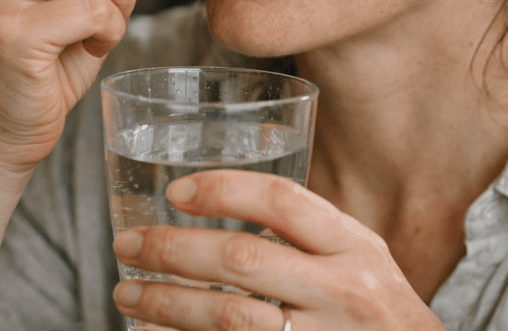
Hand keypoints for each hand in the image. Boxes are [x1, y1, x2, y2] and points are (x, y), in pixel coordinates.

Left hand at [111, 170, 444, 330]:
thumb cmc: (381, 315)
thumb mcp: (363, 263)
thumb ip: (309, 238)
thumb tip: (223, 210)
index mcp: (355, 247)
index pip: (283, 201)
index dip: (223, 190)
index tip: (175, 192)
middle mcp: (342, 291)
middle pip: (242, 260)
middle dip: (173, 250)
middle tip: (126, 244)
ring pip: (229, 316)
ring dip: (166, 304)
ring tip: (126, 293)